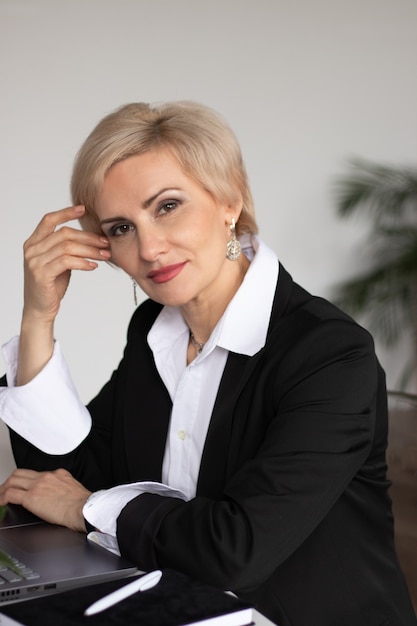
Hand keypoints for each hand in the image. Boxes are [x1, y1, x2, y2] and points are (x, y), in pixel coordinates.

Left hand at [0, 468, 90, 531]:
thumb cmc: (83, 505)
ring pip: (13, 481)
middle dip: (11, 481)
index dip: (26, 480)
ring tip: (1, 496)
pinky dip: (2, 498)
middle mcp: (46, 476)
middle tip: (5, 489)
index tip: (23, 486)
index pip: (36, 473)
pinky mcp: (31, 497)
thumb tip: (57, 497)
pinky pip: (10, 495)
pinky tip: (1, 503)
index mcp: (58, 474)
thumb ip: (62, 488)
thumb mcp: (73, 489)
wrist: (84, 509)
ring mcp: (37, 485)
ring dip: (4, 489)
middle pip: (21, 473)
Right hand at [22, 205, 110, 323]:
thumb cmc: (51, 285)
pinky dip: (83, 262)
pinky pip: (66, 262)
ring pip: (68, 247)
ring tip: (104, 255)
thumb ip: (67, 248)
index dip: (66, 212)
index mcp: (33, 242)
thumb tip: (92, 237)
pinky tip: (93, 266)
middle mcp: (32, 249)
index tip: (83, 209)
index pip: (49, 220)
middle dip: (88, 237)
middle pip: (64, 234)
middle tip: (105, 243)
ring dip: (90, 250)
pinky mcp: (41, 274)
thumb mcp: (58, 262)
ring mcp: (35, 261)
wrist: (40, 309)